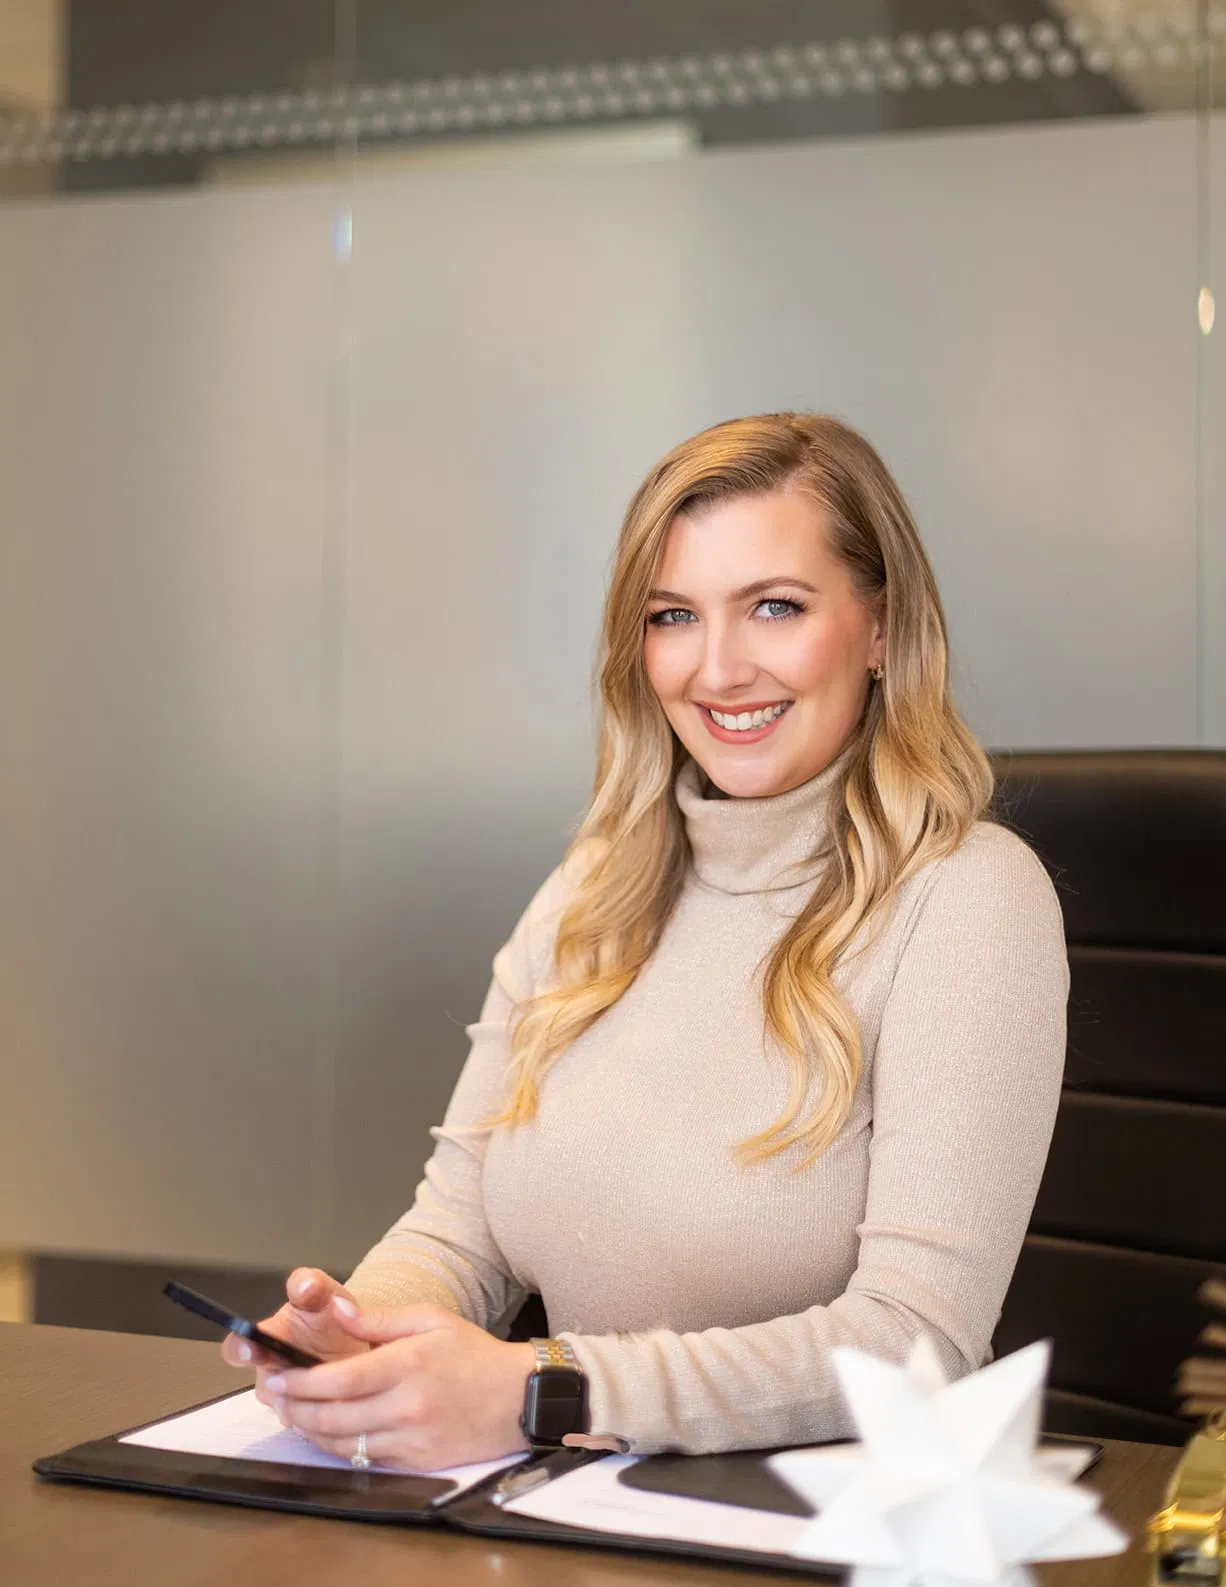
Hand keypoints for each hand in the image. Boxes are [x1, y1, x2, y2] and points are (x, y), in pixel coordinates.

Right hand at [220, 1268, 369, 1407]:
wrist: (358, 1340)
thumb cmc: (331, 1316)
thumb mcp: (325, 1294)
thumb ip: (311, 1285)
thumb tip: (304, 1284)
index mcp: (267, 1337)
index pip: (238, 1346)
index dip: (241, 1349)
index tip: (251, 1347)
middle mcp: (270, 1370)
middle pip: (265, 1387)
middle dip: (281, 1385)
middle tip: (299, 1378)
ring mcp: (286, 1397)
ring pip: (288, 1409)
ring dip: (308, 1399)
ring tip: (332, 1382)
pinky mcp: (306, 1417)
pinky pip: (307, 1423)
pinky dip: (323, 1413)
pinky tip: (340, 1399)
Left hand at [262, 1298, 535, 1471]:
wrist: (520, 1398)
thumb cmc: (475, 1355)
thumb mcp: (432, 1319)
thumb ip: (379, 1319)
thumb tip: (336, 1311)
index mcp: (409, 1364)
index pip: (341, 1379)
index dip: (301, 1382)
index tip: (278, 1376)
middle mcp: (408, 1405)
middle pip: (334, 1416)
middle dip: (295, 1408)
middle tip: (274, 1397)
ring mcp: (412, 1438)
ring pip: (345, 1444)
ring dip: (311, 1431)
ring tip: (292, 1414)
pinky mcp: (418, 1462)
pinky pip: (366, 1459)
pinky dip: (340, 1448)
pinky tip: (326, 1433)